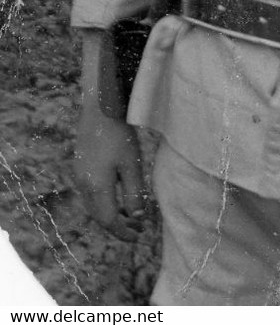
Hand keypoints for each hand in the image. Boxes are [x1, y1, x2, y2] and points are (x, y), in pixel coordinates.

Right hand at [74, 106, 146, 240]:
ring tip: (128, 215)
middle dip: (117, 226)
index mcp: (97, 187)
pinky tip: (115, 195)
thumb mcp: (132, 164)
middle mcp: (84, 184)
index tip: (138, 235)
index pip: (108, 220)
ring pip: (93, 205)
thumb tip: (137, 217)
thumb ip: (134, 193)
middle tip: (136, 229)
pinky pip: (89, 193)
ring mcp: (79, 174)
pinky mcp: (80, 165)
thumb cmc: (119, 134)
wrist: (100, 107)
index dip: (123, 231)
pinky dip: (102, 202)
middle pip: (98, 216)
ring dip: (109, 214)